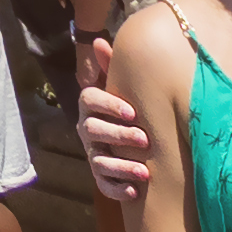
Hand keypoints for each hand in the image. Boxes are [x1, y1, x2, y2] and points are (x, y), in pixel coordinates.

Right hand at [78, 62, 150, 202]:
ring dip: (121, 166)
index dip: (109, 104)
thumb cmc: (125, 105)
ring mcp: (92, 153)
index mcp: (90, 105)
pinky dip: (118, 189)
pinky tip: (135, 191)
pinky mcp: (100, 175)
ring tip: (144, 172)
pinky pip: (103, 184)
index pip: (90, 99)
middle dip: (119, 136)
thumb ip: (110, 66)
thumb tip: (99, 41)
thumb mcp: (119, 85)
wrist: (127, 137)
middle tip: (145, 139)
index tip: (132, 111)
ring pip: (99, 160)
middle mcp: (87, 128)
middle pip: (94, 130)